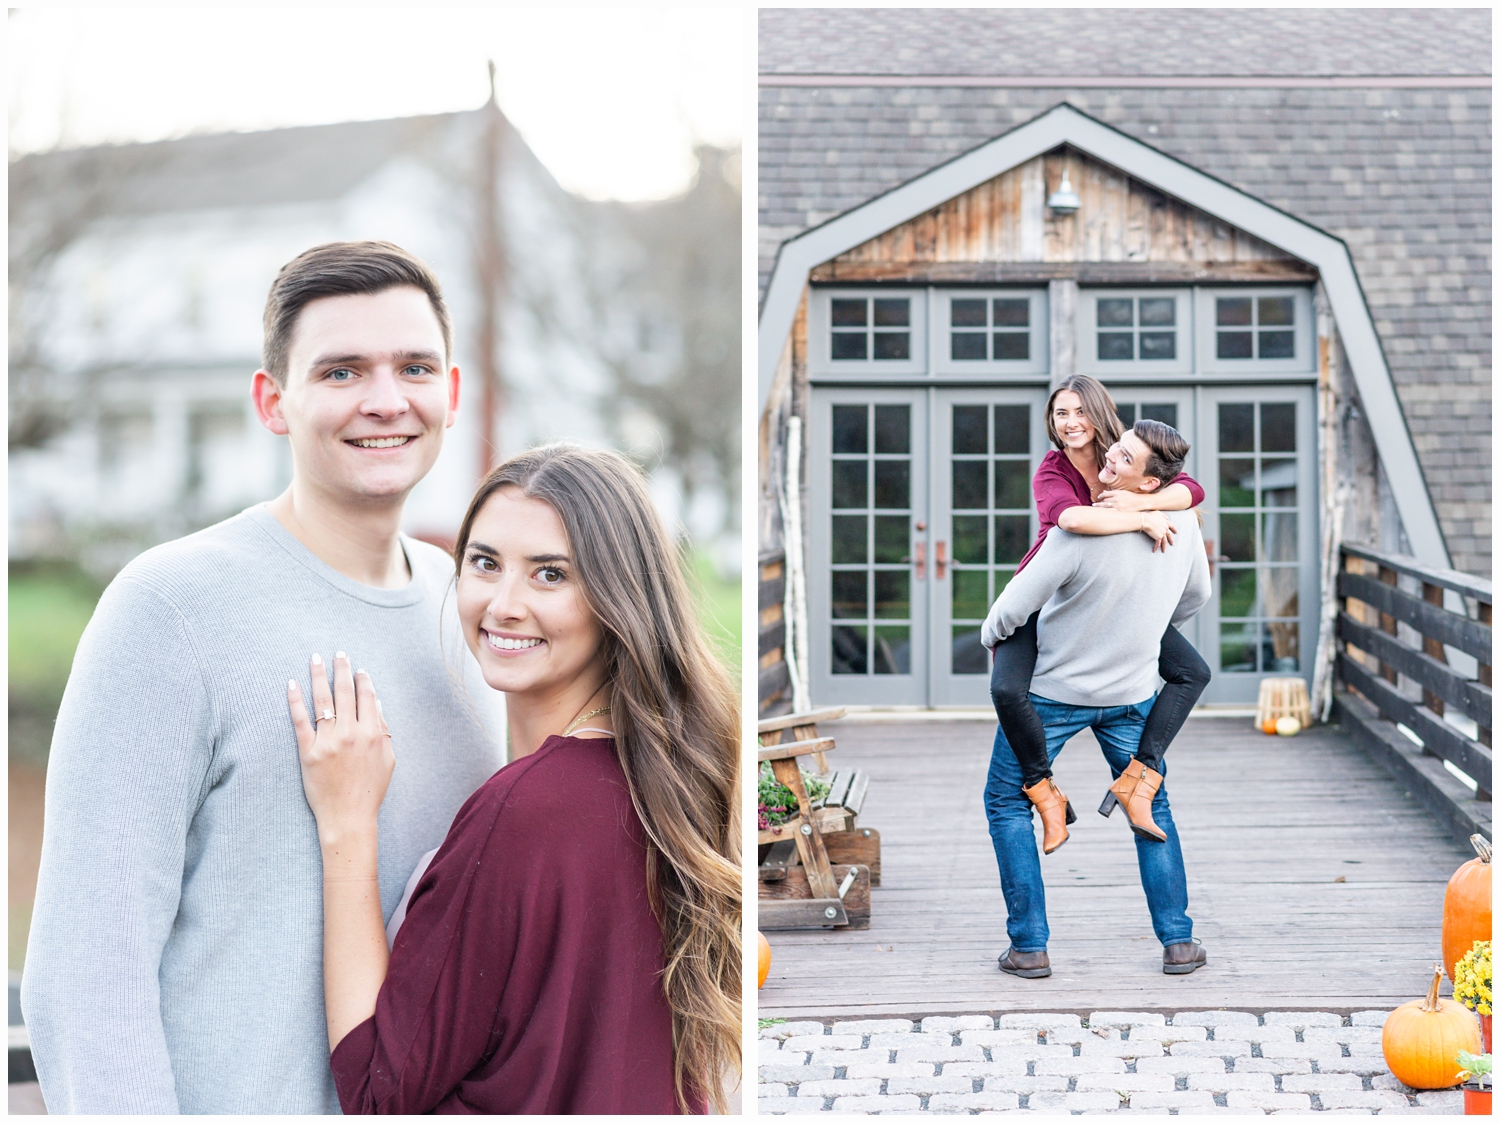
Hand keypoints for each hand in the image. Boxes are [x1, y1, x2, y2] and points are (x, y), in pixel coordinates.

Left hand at [288, 653, 394, 842]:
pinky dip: (296, 700)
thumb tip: (377, 706)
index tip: (358, 669)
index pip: (367, 697)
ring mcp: (328, 741)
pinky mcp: (308, 751)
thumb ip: (384, 731)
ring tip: (316, 659)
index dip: (363, 680)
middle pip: (345, 692)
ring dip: (319, 676)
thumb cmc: (369, 790)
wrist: (348, 817)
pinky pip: (300, 720)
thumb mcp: (388, 759)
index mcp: (373, 734)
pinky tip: (293, 684)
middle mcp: (351, 733)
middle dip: (342, 669)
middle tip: (338, 653)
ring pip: (323, 700)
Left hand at [1094, 488, 1151, 511]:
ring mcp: (1118, 505)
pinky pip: (1110, 512)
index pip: (1105, 494)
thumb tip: (1103, 492)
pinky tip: (1101, 513)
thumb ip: (1113, 492)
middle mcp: (1116, 499)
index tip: (1098, 498)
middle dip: (1098, 503)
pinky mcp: (1120, 511)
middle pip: (1104, 501)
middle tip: (1094, 505)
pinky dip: (1105, 512)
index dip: (1100, 496)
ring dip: (1099, 507)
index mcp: (1117, 493)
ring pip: (1105, 506)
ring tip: (1095, 508)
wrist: (1140, 502)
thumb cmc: (1131, 496)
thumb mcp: (1122, 491)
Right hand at [1139, 511, 1177, 551]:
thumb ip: (1163, 515)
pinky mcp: (1158, 537)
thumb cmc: (1150, 516)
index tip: (1176, 532)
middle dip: (1171, 540)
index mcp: (1166, 522)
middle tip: (1173, 544)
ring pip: (1164, 541)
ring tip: (1164, 551)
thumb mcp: (1158, 513)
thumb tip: (1167, 518)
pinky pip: (1158, 544)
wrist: (1146, 520)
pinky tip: (1154, 550)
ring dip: (1164, 546)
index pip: (1172, 526)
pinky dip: (1156, 547)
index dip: (1174, 529)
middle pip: (1169, 535)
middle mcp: (1165, 528)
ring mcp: (1162, 533)